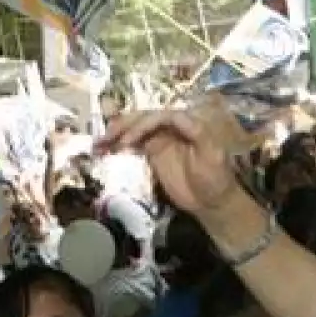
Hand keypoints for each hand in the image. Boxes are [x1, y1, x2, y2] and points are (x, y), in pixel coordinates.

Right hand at [97, 105, 249, 219]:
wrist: (211, 201)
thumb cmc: (215, 178)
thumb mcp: (212, 155)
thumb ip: (197, 133)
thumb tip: (177, 116)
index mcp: (187, 123)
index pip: (162, 116)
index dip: (143, 125)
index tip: (128, 141)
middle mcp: (171, 127)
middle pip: (144, 118)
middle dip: (124, 126)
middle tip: (105, 138)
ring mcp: (161, 138)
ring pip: (136, 128)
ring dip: (117, 133)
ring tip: (99, 143)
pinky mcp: (153, 151)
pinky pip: (134, 143)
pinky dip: (119, 144)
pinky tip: (105, 149)